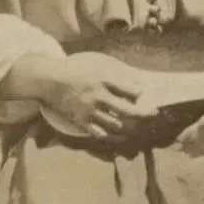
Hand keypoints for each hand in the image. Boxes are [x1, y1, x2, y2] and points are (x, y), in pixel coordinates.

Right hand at [42, 52, 157, 140]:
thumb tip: (133, 80)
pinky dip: (114, 137)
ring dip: (131, 127)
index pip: (130, 90)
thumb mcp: (95, 65)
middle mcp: (99, 97)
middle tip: (154, 114)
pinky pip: (101, 134)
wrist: (50, 80)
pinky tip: (122, 137)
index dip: (141, 94)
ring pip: (117, 125)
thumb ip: (113, 74)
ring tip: (141, 127)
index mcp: (103, 80)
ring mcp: (90, 111)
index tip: (144, 95)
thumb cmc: (74, 71)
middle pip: (128, 110)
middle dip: (145, 114)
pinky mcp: (82, 121)